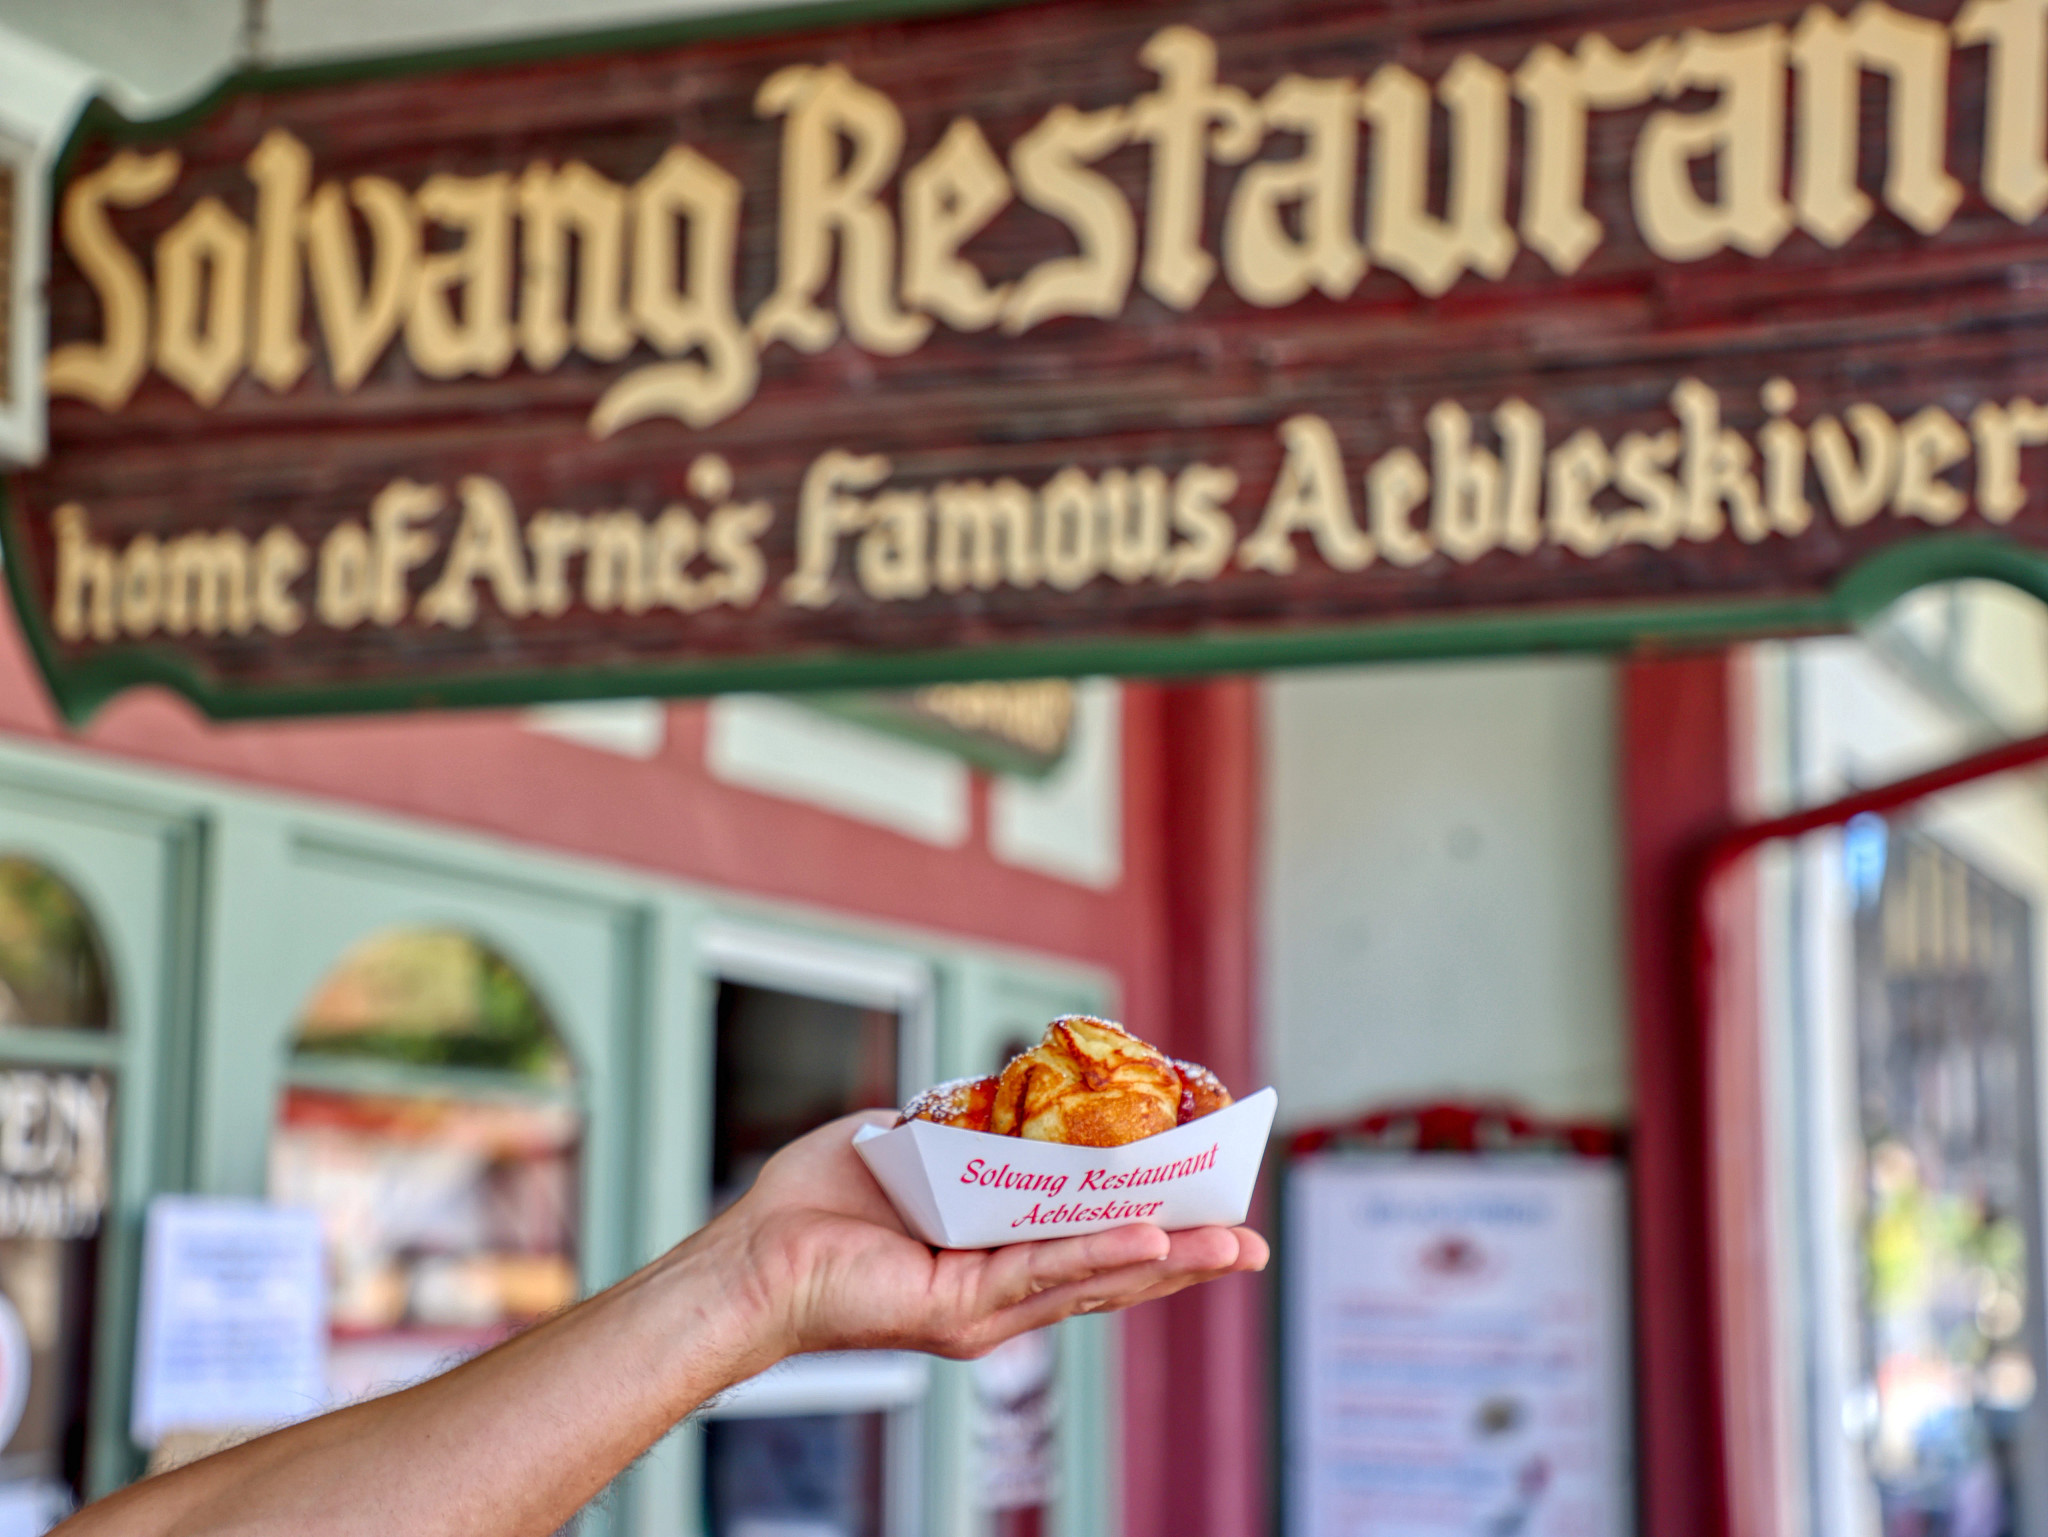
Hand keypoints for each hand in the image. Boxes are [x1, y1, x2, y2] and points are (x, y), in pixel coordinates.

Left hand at [698, 1111, 1267, 1364]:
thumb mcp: (916, 1149)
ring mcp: (985, 1307)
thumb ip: (970, 1131)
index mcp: (996, 1256)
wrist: (754, 1255)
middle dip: (1187, 1256)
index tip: (1210, 1203)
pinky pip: (1043, 1272)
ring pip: (1094, 1277)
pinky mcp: (960, 1309)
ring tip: (1231, 1244)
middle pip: (1112, 1271)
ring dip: (1169, 1259)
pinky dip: (1101, 1254)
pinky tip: (1153, 1241)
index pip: (1090, 1243)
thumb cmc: (817, 1206)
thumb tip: (1007, 1093)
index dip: (1154, 1227)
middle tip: (1251, 1241)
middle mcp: (1000, 1292)